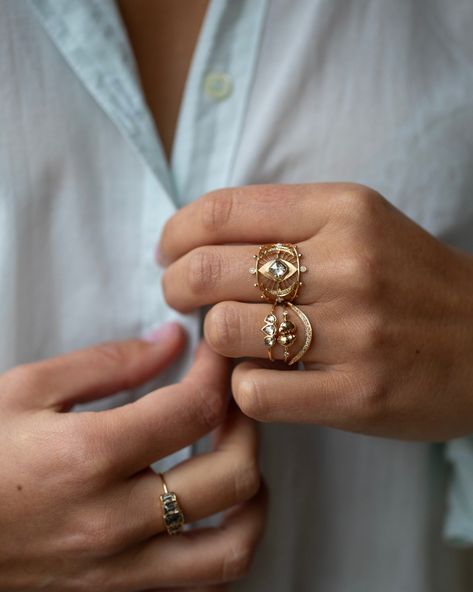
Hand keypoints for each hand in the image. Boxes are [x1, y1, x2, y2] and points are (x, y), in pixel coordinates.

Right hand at [0, 324, 264, 590]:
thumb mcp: (30, 390)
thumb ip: (110, 363)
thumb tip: (173, 342)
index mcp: (90, 457)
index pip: (195, 409)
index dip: (218, 371)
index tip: (215, 355)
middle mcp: (114, 520)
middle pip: (230, 476)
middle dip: (247, 425)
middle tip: (232, 400)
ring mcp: (120, 568)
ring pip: (231, 547)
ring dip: (252, 496)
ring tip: (236, 458)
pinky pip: (201, 584)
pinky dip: (226, 545)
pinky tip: (214, 510)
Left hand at [159, 184, 472, 439]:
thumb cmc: (411, 282)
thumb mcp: (361, 224)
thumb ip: (286, 223)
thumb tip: (198, 241)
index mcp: (342, 210)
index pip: (220, 211)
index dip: (175, 234)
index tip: (168, 254)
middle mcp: (347, 264)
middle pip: (207, 270)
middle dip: (176, 287)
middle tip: (183, 299)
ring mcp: (354, 332)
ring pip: (223, 331)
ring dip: (215, 340)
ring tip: (235, 341)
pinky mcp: (358, 395)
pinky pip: (254, 392)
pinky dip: (243, 389)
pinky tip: (264, 381)